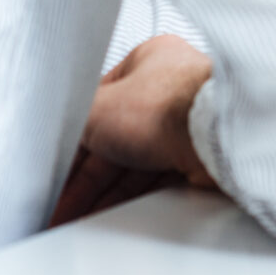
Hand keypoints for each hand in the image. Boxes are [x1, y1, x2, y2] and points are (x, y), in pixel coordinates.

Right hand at [49, 34, 215, 226]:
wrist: (215, 135)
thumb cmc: (168, 105)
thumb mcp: (98, 107)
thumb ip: (76, 118)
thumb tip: (62, 128)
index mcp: (147, 61)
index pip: (100, 105)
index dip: (75, 141)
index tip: (60, 168)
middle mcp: (171, 88)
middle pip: (117, 139)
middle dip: (87, 176)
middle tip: (66, 201)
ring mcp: (187, 122)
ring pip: (138, 162)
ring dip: (106, 190)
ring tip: (83, 214)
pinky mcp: (200, 154)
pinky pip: (158, 178)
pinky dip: (134, 196)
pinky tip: (115, 211)